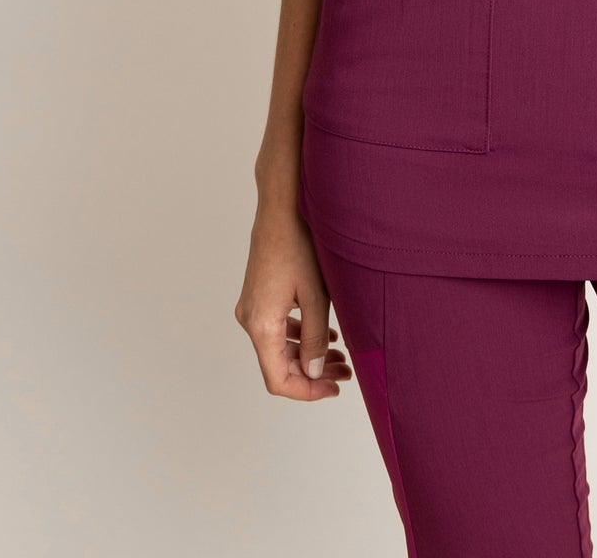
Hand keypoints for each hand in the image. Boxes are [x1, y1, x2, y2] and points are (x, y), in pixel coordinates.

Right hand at [235, 199, 352, 400]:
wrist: (282, 205)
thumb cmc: (299, 243)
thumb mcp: (315, 294)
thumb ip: (315, 337)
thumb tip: (314, 372)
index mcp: (260, 324)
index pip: (278, 379)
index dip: (308, 391)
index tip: (335, 388)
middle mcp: (250, 319)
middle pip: (279, 364)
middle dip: (313, 373)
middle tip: (346, 372)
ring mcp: (252, 306)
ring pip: (279, 346)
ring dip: (308, 354)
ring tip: (341, 355)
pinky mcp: (259, 295)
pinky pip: (277, 327)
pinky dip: (299, 335)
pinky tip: (326, 333)